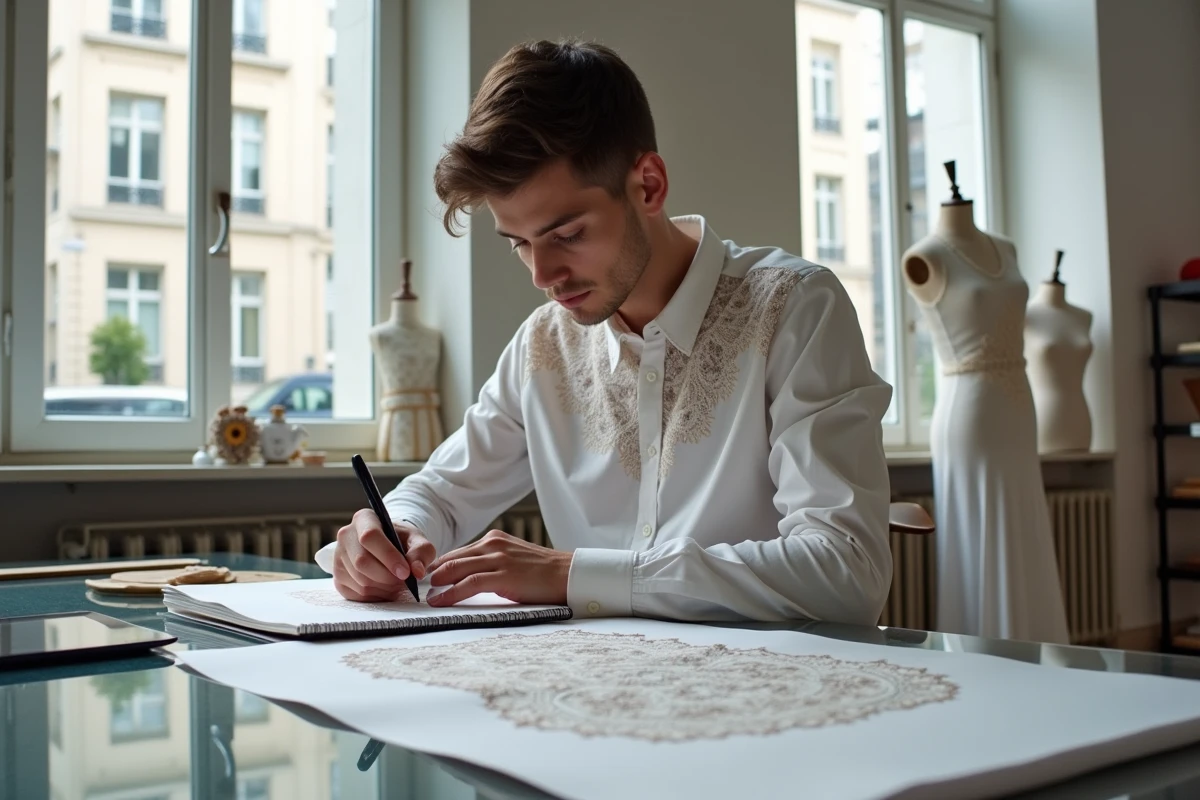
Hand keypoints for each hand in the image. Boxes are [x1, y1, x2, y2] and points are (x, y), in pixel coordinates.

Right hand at [332, 509, 436, 601]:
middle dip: (387, 576)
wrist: (389, 547)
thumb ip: (421, 552)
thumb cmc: (402, 540)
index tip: (405, 572)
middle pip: (361, 562)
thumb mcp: (416, 540)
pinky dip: (376, 596)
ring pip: (360, 580)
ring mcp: (338, 557)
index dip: (388, 556)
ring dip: (384, 588)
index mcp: (364, 519)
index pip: (370, 536)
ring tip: (397, 583)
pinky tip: (386, 588)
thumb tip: (417, 572)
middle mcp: (346, 535)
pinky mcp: (338, 577)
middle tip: (404, 581)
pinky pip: (356, 594)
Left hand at [425, 530, 571, 606]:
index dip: (438, 567)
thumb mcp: (513, 560)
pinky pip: (469, 583)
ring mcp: (498, 558)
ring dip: (437, 583)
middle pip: (452, 558)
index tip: (425, 580)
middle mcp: (493, 545)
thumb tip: (466, 580)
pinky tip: (440, 601)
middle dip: (431, 574)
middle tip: (417, 589)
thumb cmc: (543, 573)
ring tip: (425, 596)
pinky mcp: (504, 575)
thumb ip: (491, 564)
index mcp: (495, 540)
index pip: (458, 553)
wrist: (569, 574)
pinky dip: (451, 592)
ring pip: (456, 569)